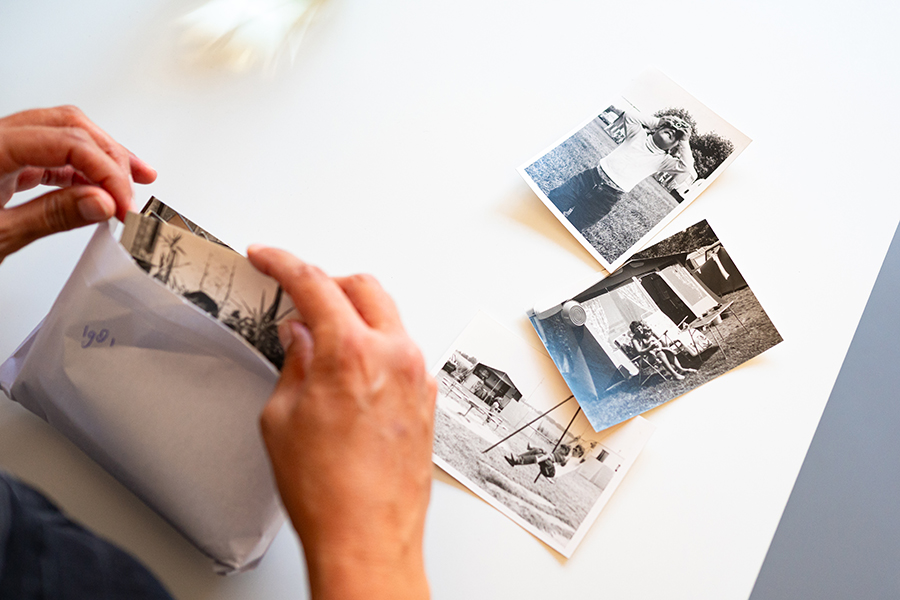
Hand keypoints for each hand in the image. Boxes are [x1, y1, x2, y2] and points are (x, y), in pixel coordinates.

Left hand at [0, 106, 156, 262]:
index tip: (125, 205)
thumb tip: (101, 203)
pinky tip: (98, 186)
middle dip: (111, 157)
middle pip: (69, 125)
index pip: (68, 142)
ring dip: (100, 157)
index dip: (107, 172)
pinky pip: (48, 151)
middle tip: (132, 193)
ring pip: (62, 132)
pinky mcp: (1, 159)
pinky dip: (78, 167)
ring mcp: (0, 146)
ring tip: (130, 182)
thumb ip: (50, 215)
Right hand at [247, 246, 436, 599]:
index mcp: (353, 353)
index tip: (267, 258)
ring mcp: (419, 377)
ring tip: (322, 336)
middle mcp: (395, 356)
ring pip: (387, 317)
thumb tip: (299, 334)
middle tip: (298, 293)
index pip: (314, 283)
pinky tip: (352, 369)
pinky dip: (376, 345)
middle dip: (327, 282)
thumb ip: (294, 361)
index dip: (283, 263)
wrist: (368, 539)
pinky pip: (402, 352)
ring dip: (355, 314)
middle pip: (362, 287)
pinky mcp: (428, 399)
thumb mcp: (282, 418)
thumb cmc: (328, 492)